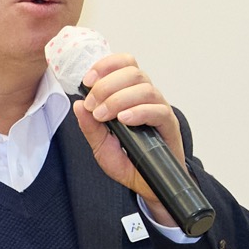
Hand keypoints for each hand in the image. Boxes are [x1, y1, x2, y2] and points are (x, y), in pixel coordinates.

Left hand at [72, 53, 186, 210]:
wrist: (149, 185)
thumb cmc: (129, 162)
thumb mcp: (101, 147)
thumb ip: (90, 127)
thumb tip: (79, 105)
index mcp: (130, 94)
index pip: (124, 64)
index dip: (106, 65)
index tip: (87, 81)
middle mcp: (146, 97)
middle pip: (133, 72)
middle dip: (107, 85)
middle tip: (93, 106)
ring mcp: (159, 109)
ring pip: (145, 88)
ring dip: (119, 98)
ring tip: (104, 116)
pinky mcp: (169, 125)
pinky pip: (158, 110)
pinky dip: (138, 111)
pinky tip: (124, 120)